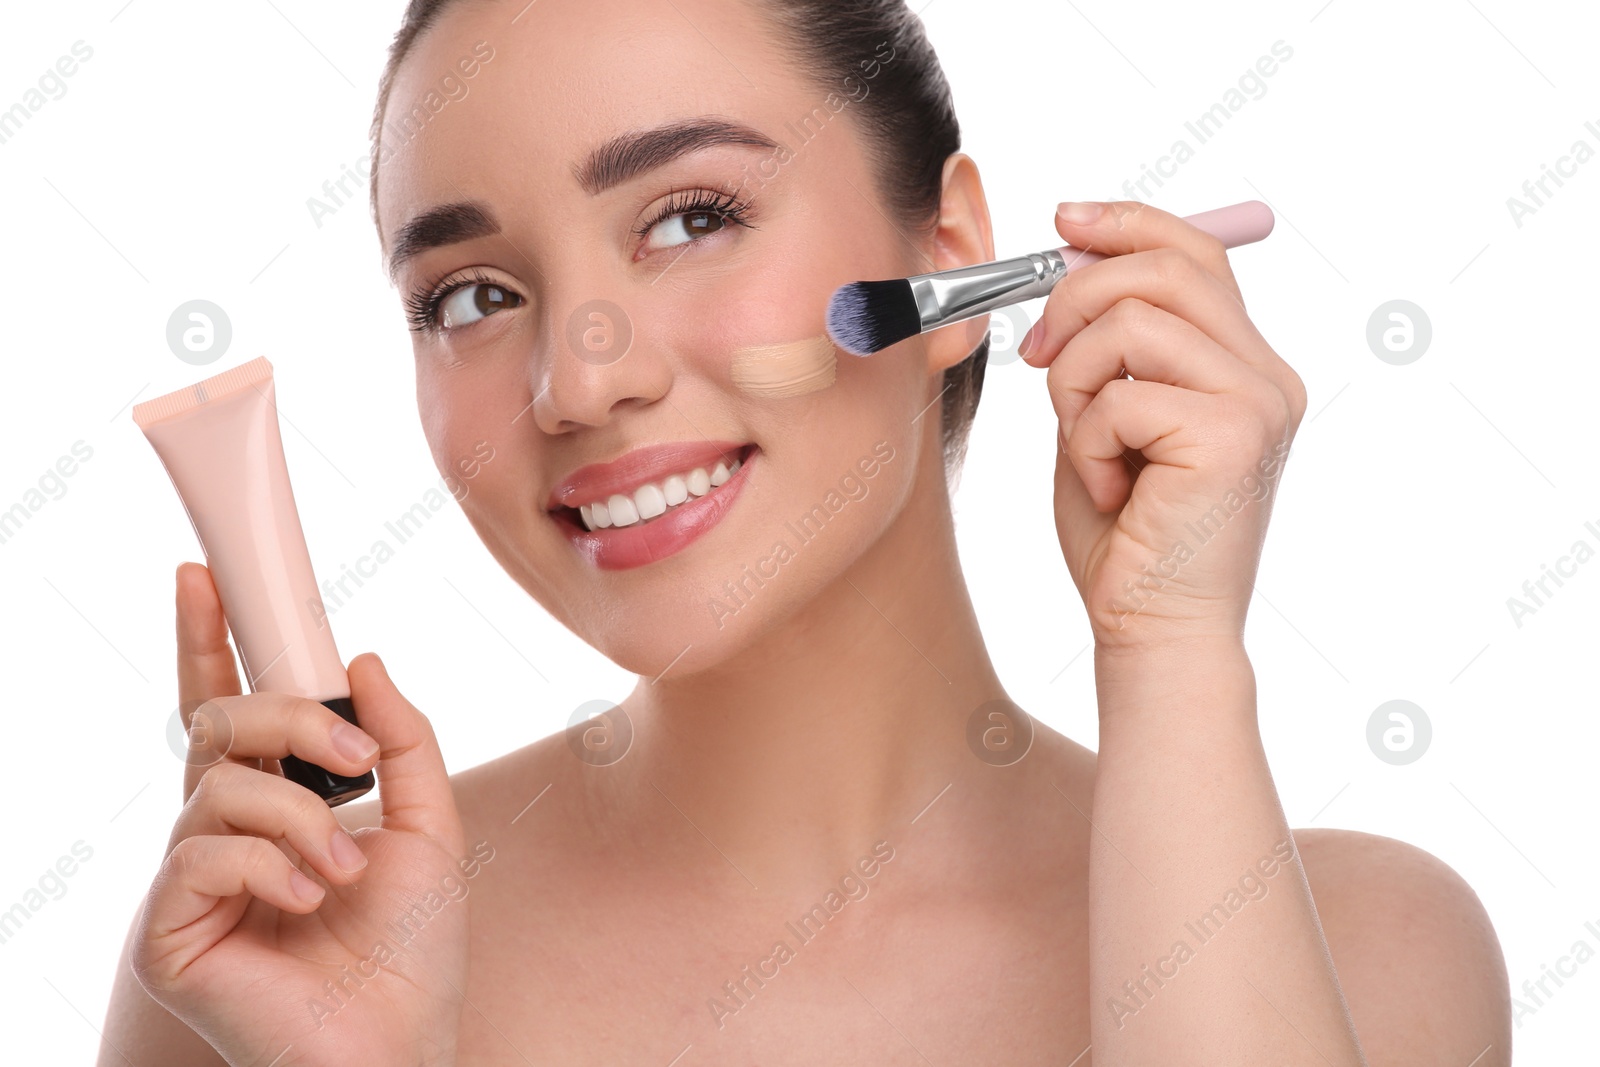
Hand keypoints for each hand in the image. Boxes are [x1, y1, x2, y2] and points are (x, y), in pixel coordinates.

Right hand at [130, 563, 469, 1065]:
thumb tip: (363, 658)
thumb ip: (402, 738)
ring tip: (345, 870)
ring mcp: (193, 882)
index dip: (210, 639)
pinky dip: (269, 865)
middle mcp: (226, 831)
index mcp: (279, 801)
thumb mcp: (429, 822)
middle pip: (219, 723)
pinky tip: (309, 898)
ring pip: (218, 786)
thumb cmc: (413, 943)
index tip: (201, 574)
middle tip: (352, 754)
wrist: (402, 1038)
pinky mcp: (170, 932)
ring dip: (300, 817)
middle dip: (285, 716)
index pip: (230, 706)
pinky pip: (201, 854)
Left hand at [1019, 201, 1306, 651]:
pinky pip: (1119, 393)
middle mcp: (1267, 375)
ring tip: (1085, 445)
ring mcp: (1258, 402)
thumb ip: (1104, 346)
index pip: (1193, 254)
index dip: (1125, 223)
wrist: (1150, 628)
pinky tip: (1110, 489)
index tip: (1064, 221)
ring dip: (1074, 383)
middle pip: (1164, 267)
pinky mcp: (1233, 435)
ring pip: (1130, 323)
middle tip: (1038, 357)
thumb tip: (1072, 252)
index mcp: (1244, 365)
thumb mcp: (1104, 417)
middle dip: (1075, 297)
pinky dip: (1085, 441)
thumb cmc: (1123, 534)